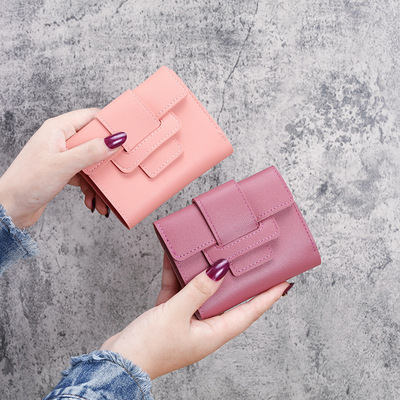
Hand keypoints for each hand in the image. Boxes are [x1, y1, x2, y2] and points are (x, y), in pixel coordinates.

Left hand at [0, 109, 126, 227]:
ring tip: (103, 197)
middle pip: (94, 142)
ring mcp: (62, 157)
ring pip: (91, 162)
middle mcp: (61, 140)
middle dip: (107, 160)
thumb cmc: (28, 182)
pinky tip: (92, 201)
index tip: (126, 135)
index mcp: (58, 129)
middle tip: (119, 168)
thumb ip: (91, 151)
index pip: (90, 117)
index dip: (109, 125)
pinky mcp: (63, 172)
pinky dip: (91, 189)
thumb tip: (115, 139)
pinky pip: (85, 176)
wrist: (9, 208)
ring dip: (99, 181)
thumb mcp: (64, 165)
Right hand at [100, 254, 290, 378]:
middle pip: (226, 299)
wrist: (117, 365)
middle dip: (235, 279)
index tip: (283, 282)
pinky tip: (174, 259)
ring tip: (208, 251)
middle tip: (246, 258)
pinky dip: (176, 276)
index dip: (267, 297)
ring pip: (200, 292)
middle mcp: (204, 328)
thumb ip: (198, 290)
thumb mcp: (175, 314)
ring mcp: (186, 322)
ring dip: (201, 273)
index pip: (248, 312)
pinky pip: (178, 291)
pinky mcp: (170, 316)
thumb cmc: (148, 348)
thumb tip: (221, 270)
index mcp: (213, 333)